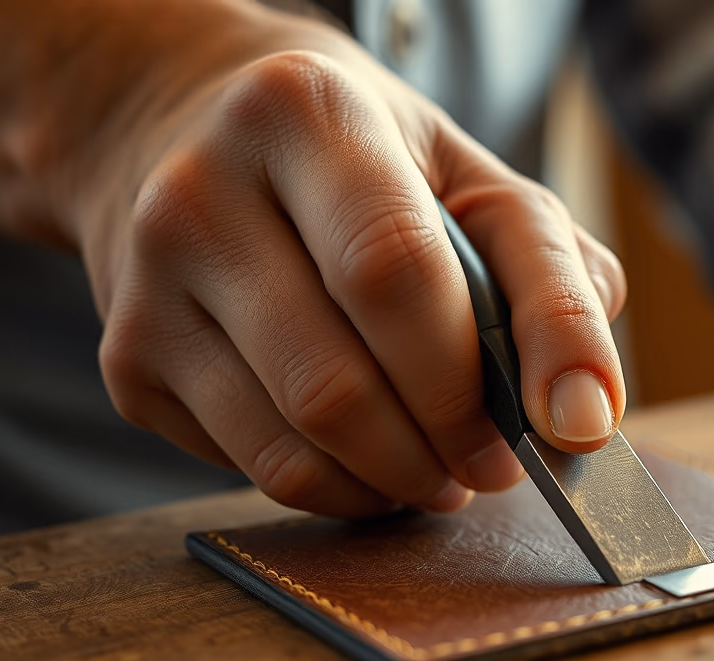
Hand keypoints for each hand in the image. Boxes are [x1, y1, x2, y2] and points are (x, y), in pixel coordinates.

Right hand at [62, 4, 625, 515]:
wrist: (181, 136)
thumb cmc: (359, 163)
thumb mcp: (470, 178)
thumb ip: (550, 275)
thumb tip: (584, 414)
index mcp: (305, 115)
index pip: (396, 270)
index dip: (476, 376)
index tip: (554, 434)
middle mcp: (200, 193)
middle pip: (340, 380)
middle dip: (444, 447)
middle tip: (493, 462)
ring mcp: (147, 286)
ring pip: (295, 443)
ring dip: (397, 483)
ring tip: (441, 468)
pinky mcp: (129, 364)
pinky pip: (255, 468)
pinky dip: (340, 490)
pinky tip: (374, 463)